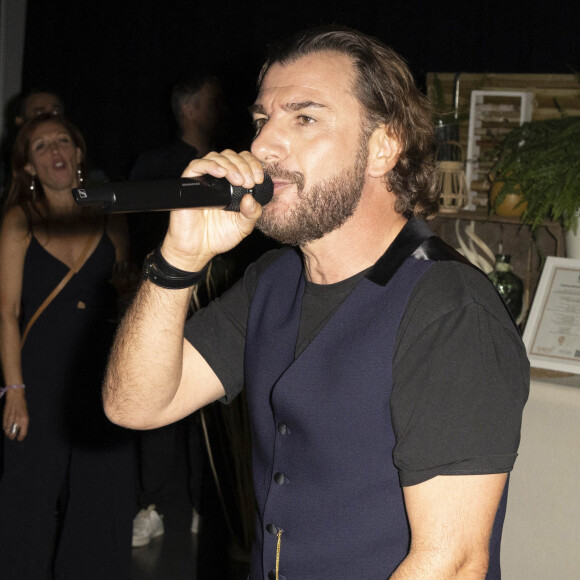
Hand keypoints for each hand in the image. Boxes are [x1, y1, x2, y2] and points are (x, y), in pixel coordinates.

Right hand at [3, 389, 28, 440]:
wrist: (15, 398)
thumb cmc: (22, 405)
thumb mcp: (25, 414)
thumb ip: (23, 422)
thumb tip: (20, 430)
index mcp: (25, 419)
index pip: (23, 432)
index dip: (21, 437)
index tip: (19, 439)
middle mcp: (18, 420)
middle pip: (14, 433)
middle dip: (13, 436)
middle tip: (13, 437)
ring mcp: (11, 419)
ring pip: (8, 431)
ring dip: (8, 433)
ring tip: (9, 434)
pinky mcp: (5, 417)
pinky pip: (4, 426)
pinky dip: (5, 428)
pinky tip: (6, 428)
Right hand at [162, 150, 264, 271]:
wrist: (197, 250)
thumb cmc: (218, 236)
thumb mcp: (243, 226)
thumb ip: (252, 213)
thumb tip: (251, 198)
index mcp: (232, 184)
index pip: (243, 162)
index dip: (253, 164)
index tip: (259, 179)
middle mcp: (217, 179)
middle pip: (231, 155)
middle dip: (244, 165)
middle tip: (250, 181)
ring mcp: (203, 180)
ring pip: (216, 157)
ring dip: (231, 165)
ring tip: (239, 181)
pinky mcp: (188, 184)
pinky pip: (196, 165)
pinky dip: (210, 165)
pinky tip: (222, 174)